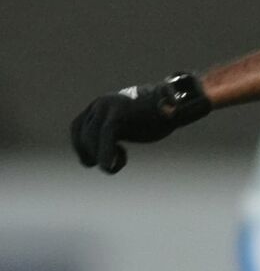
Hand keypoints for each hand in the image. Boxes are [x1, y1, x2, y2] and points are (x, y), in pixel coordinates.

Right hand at [70, 74, 211, 173]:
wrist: (157, 102)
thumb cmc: (165, 113)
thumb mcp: (169, 116)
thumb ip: (170, 112)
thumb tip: (171, 110)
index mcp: (122, 107)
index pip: (107, 131)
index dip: (105, 150)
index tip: (106, 168)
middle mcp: (103, 105)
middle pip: (90, 137)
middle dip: (101, 154)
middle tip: (118, 161)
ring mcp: (94, 109)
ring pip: (80, 137)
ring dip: (91, 153)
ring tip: (114, 154)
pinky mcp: (88, 115)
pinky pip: (77, 132)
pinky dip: (83, 147)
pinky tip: (101, 153)